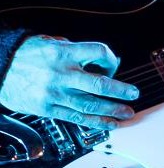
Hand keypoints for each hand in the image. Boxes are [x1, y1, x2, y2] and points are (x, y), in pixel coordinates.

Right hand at [0, 35, 138, 123]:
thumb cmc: (24, 54)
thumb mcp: (49, 43)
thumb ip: (73, 51)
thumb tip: (96, 60)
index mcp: (63, 53)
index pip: (98, 52)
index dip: (111, 58)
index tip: (114, 63)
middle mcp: (61, 73)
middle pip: (99, 83)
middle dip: (120, 90)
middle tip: (134, 93)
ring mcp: (55, 93)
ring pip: (90, 104)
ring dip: (112, 110)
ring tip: (127, 113)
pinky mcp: (48, 108)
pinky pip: (76, 117)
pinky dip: (95, 122)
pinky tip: (108, 124)